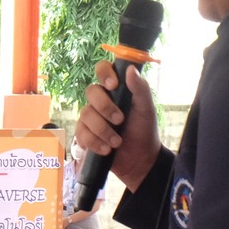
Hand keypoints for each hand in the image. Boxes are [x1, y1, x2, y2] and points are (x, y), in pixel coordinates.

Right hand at [76, 62, 160, 192]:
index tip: (113, 85)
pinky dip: (95, 142)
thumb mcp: (146, 108)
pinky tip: (106, 149)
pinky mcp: (84, 134)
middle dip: (105, 107)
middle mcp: (101, 100)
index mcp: (116, 89)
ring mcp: (90, 117)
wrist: (139, 159)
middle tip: (120, 120)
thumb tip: (131, 69)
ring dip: (103, 130)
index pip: (102, 69)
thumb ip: (140, 88)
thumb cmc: (144, 130)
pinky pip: (81, 133)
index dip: (104, 73)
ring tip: (116, 142)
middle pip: (91, 91)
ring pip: (85, 114)